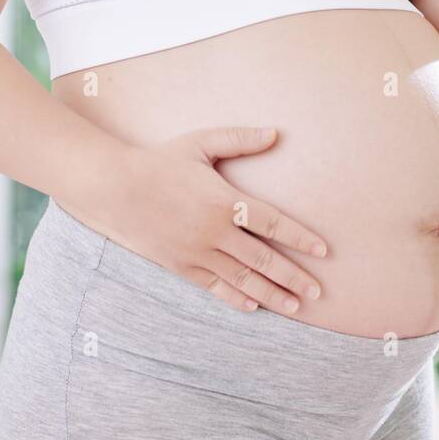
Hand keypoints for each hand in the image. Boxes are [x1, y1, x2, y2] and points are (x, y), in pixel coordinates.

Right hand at [95, 125, 327, 315]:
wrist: (115, 189)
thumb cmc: (161, 161)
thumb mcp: (200, 143)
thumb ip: (239, 139)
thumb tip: (275, 133)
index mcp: (225, 201)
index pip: (273, 224)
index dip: (300, 238)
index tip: (323, 251)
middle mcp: (214, 232)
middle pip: (264, 260)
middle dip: (294, 277)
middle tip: (318, 292)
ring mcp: (197, 253)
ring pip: (243, 279)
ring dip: (272, 294)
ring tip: (295, 306)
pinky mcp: (181, 266)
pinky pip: (214, 287)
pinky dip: (236, 298)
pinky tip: (254, 306)